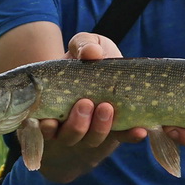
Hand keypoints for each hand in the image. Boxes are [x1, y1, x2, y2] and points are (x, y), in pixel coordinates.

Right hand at [36, 32, 146, 146]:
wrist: (115, 64)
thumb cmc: (92, 56)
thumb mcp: (85, 44)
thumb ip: (83, 44)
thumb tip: (91, 53)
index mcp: (54, 107)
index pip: (45, 127)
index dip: (46, 129)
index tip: (50, 121)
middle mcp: (70, 123)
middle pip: (69, 136)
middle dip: (76, 125)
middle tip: (85, 104)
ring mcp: (94, 129)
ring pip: (92, 140)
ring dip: (99, 128)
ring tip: (107, 108)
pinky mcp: (118, 130)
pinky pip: (123, 137)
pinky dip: (130, 135)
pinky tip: (139, 131)